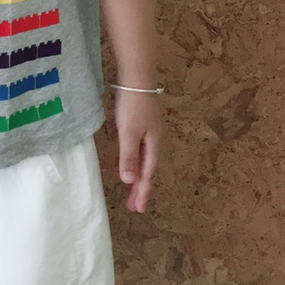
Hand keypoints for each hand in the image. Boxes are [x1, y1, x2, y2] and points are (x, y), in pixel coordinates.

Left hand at [114, 89, 161, 212]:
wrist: (137, 76)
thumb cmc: (133, 105)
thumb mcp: (129, 132)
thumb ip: (128, 156)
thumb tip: (129, 181)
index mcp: (154, 143)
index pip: (147, 173)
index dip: (142, 191)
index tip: (138, 209)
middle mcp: (155, 138)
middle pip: (147, 167)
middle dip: (141, 187)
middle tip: (135, 206)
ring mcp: (150, 129)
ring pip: (144, 158)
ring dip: (138, 175)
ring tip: (132, 189)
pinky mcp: (143, 120)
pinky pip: (141, 148)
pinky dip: (136, 160)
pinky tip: (132, 161)